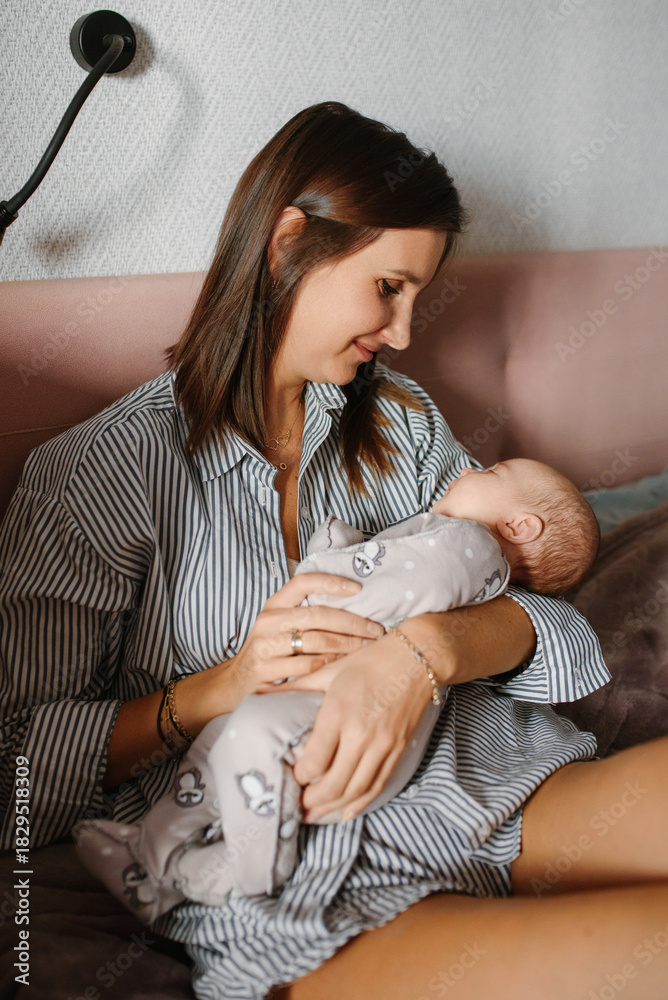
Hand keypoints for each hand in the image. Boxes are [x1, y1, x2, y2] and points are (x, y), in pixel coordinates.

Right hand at [221, 572, 385, 709]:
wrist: (235, 682)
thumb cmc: (268, 650)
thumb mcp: (279, 625)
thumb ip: (305, 613)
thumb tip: (351, 603)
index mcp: (274, 604)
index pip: (303, 582)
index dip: (331, 582)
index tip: (357, 588)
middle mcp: (268, 620)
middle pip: (318, 615)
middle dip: (352, 622)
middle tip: (375, 630)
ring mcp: (265, 645)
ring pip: (316, 640)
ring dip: (347, 645)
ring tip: (366, 648)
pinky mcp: (266, 669)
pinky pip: (307, 665)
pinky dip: (329, 664)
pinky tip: (343, 664)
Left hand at [273, 631, 434, 822]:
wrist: (418, 658)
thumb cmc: (370, 661)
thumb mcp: (330, 671)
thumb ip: (295, 688)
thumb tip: (259, 694)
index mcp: (339, 712)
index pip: (314, 761)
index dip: (299, 777)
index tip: (291, 776)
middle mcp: (362, 733)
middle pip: (333, 784)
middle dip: (312, 802)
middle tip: (296, 808)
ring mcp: (383, 745)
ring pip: (355, 791)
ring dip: (332, 809)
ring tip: (314, 816)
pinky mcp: (398, 750)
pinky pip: (377, 786)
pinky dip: (359, 804)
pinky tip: (345, 813)